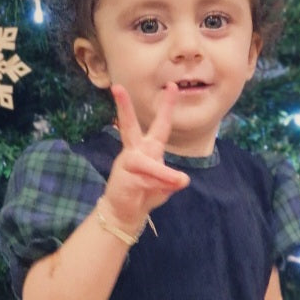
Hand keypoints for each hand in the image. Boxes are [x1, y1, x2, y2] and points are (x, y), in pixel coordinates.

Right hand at [101, 83, 189, 230]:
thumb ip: (171, 180)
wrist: (125, 212)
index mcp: (149, 148)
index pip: (160, 124)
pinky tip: (167, 192)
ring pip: (146, 163)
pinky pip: (147, 182)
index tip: (172, 86)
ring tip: (181, 181)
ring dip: (162, 174)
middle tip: (117, 87)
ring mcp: (128, 164)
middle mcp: (136, 151)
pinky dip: (160, 188)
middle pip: (129, 126)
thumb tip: (182, 180)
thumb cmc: (145, 194)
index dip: (167, 106)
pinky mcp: (125, 179)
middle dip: (124, 108)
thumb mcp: (165, 186)